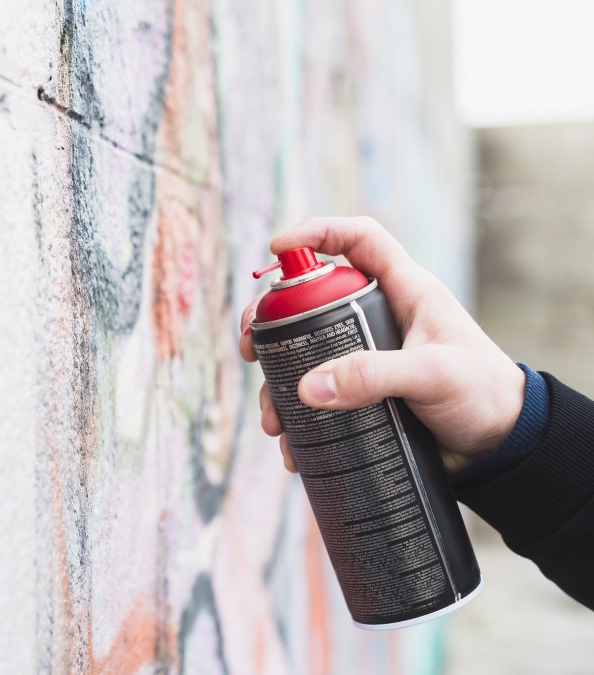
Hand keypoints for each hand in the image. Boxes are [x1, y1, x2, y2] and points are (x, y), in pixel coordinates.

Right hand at [239, 217, 525, 474]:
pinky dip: (296, 420)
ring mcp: (368, 357)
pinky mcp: (362, 396)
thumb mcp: (432, 376)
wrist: (501, 451)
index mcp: (404, 291)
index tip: (277, 247)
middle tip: (250, 344)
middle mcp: (379, 318)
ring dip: (277, 383)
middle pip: (310, 299)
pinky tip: (292, 445)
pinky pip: (316, 399)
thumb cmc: (483, 395)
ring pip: (305, 354)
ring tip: (273, 419)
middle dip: (271, 319)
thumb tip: (308, 388)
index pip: (359, 239)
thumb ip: (373, 375)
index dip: (317, 232)